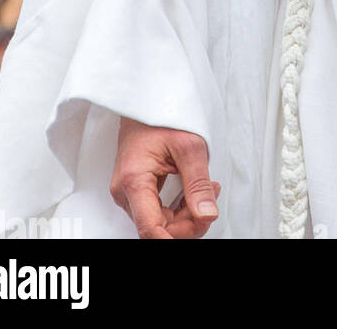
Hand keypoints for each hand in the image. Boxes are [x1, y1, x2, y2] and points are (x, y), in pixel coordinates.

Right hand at [110, 118, 219, 238]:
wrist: (147, 99)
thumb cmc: (162, 113)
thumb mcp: (190, 145)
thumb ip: (198, 183)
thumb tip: (207, 214)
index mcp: (133, 180)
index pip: (151, 229)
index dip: (177, 236)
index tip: (200, 226)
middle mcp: (125, 191)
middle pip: (157, 228)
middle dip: (189, 220)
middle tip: (211, 195)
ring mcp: (128, 192)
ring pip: (159, 222)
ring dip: (186, 214)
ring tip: (207, 188)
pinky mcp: (136, 190)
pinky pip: (157, 212)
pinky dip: (178, 208)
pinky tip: (192, 192)